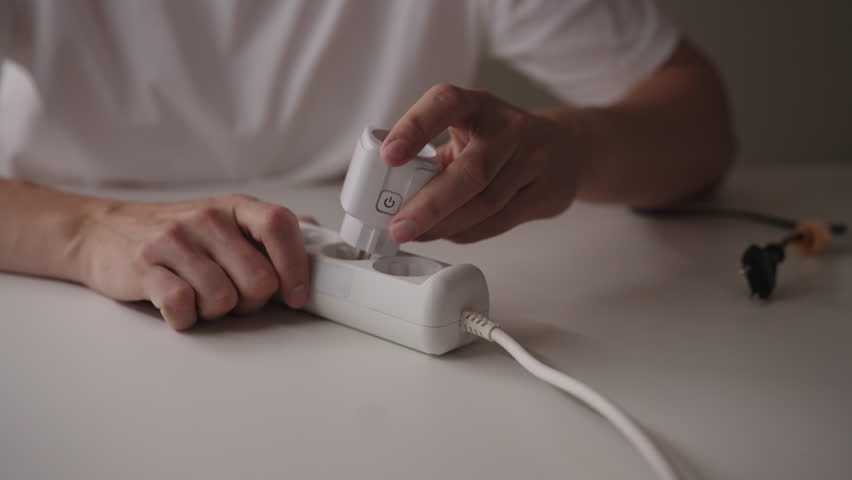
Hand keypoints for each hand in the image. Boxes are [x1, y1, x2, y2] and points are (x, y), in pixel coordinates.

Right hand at [76, 194, 311, 329]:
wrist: (104, 232)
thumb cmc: (178, 235)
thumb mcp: (225, 222)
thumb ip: (269, 232)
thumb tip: (318, 235)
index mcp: (234, 208)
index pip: (280, 225)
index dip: (296, 265)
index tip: (296, 296)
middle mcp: (206, 219)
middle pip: (259, 279)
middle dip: (252, 301)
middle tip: (233, 297)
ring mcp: (173, 241)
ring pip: (223, 298)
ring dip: (217, 311)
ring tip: (201, 297)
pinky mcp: (144, 267)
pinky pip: (182, 306)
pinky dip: (185, 318)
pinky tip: (179, 307)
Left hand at [381, 83, 586, 243]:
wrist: (567, 149)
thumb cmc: (501, 142)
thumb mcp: (469, 131)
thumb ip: (434, 154)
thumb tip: (386, 192)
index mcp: (480, 105)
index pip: (446, 103)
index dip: (415, 127)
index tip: (389, 156)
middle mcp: (510, 128)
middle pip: (471, 170)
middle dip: (429, 204)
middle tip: (398, 226)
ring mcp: (534, 160)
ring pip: (485, 203)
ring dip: (445, 225)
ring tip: (416, 234)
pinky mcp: (547, 192)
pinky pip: (501, 221)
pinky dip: (467, 233)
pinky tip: (447, 234)